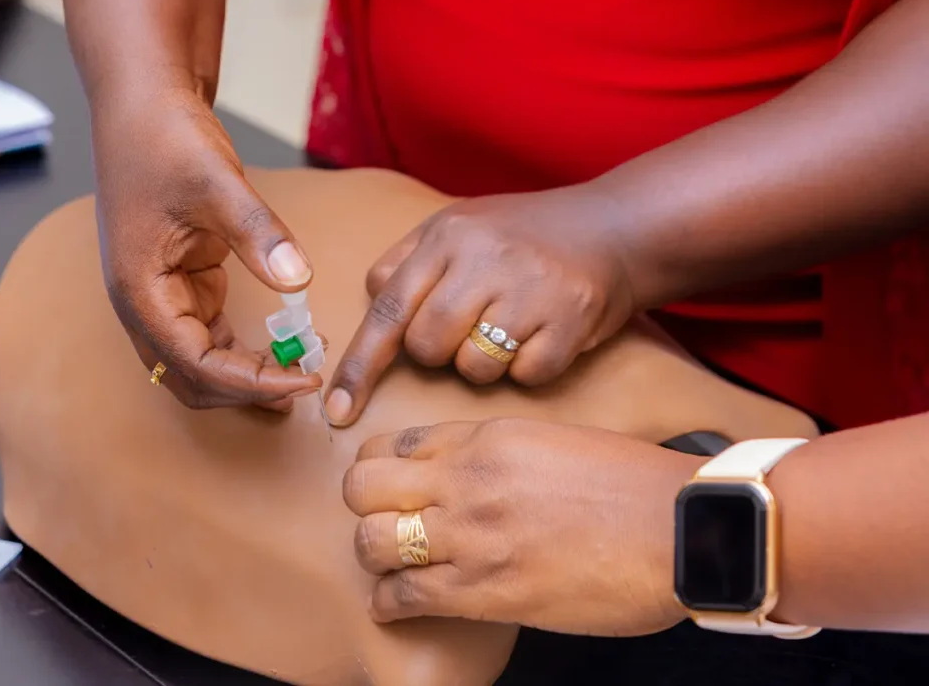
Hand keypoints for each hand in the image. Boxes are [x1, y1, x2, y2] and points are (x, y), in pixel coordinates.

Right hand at [92, 80, 320, 410]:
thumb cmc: (164, 138)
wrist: (144, 105)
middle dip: (248, 390)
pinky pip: (210, 334)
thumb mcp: (217, 183)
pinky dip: (244, 348)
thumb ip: (258, 233)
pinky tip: (284, 344)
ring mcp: (161, 295)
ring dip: (247, 375)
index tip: (305, 379)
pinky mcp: (181, 283)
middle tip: (306, 384)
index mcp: (139, 289)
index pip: (195, 363)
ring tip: (302, 373)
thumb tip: (300, 280)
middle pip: (192, 378)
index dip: (252, 381)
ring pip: (200, 363)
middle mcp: (144, 303)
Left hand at [325, 189, 635, 424]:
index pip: (388, 307)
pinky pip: (525, 376)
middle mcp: (486, 259)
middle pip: (426, 347)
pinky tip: (543, 333)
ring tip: (509, 325)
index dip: (359, 364)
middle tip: (468, 324)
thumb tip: (373, 297)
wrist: (616, 226)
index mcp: (449, 236)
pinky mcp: (570, 321)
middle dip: (437, 352)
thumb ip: (409, 259)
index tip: (337, 409)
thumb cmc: (525, 233)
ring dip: (483, 361)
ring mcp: (530, 290)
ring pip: (472, 369)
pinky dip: (529, 366)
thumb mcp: (459, 223)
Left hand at [343, 418, 698, 633]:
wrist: (679, 528)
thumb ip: (496, 453)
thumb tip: (461, 474)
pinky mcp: (485, 591)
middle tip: (385, 521)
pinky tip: (402, 604)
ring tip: (393, 566)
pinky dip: (392, 604)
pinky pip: (403, 597)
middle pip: (363, 485)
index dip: (382, 464)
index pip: (393, 441)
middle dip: (365, 505)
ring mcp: (471, 536)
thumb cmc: (630, 483)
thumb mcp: (553, 442)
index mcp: (486, 437)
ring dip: (375, 555)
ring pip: (371, 541)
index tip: (391, 484)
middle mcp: (465, 480)